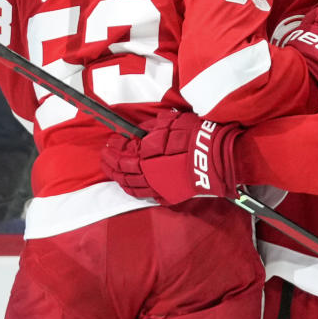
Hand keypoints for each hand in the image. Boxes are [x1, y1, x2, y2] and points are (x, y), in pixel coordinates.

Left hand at [100, 111, 241, 205]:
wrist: (213, 157)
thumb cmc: (192, 137)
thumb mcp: (169, 123)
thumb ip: (151, 128)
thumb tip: (140, 132)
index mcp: (143, 155)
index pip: (121, 152)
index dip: (114, 146)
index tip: (111, 142)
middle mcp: (145, 173)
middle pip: (121, 171)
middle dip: (110, 164)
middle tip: (104, 158)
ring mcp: (155, 187)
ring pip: (130, 186)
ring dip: (119, 179)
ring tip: (114, 174)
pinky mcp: (167, 195)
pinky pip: (144, 195)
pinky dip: (134, 190)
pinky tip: (131, 186)